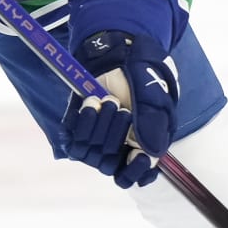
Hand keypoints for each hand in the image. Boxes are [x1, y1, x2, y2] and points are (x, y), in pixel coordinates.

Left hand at [62, 31, 177, 188]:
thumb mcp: (153, 95)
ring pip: (90, 155)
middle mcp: (119, 147)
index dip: (135, 173)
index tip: (137, 156)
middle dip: (114, 137)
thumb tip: (151, 154)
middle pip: (110, 166)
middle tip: (121, 108)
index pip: (138, 176)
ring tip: (105, 100)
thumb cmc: (141, 73)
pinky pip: (74, 141)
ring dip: (97, 127)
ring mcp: (97, 139)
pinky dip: (82, 122)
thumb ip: (152, 123)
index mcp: (144, 144)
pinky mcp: (79, 129)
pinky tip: (90, 102)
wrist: (116, 51)